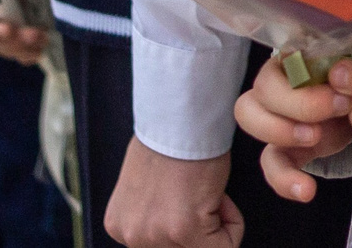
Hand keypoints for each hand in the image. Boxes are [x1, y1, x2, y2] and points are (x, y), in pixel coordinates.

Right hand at [0, 0, 47, 65]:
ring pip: (9, 51)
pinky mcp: (20, 32)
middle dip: (17, 43)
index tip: (9, 29)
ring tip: (44, 39)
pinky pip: (21, 53)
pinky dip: (30, 54)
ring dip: (26, 50)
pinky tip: (42, 48)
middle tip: (37, 34)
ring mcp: (4, 29)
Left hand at [105, 139, 240, 247]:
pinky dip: (233, 223)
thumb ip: (152, 217)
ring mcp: (155, 236)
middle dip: (201, 228)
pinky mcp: (184, 229)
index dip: (187, 223)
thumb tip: (173, 225)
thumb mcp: (144, 190)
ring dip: (217, 224)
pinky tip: (218, 195)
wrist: (181, 117)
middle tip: (199, 194)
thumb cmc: (170, 140)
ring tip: (206, 192)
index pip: (164, 246)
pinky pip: (225, 246)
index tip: (187, 196)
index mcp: (118, 226)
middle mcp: (130, 236)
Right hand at [238, 54, 351, 203]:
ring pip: (250, 116)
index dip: (302, 69)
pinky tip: (306, 191)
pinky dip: (284, 180)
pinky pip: (269, 164)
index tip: (338, 84)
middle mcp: (276, 82)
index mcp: (295, 55)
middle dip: (298, 102)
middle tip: (339, 108)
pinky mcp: (280, 150)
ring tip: (316, 138)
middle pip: (262, 88)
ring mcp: (273, 116)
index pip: (280, 55)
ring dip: (280, 130)